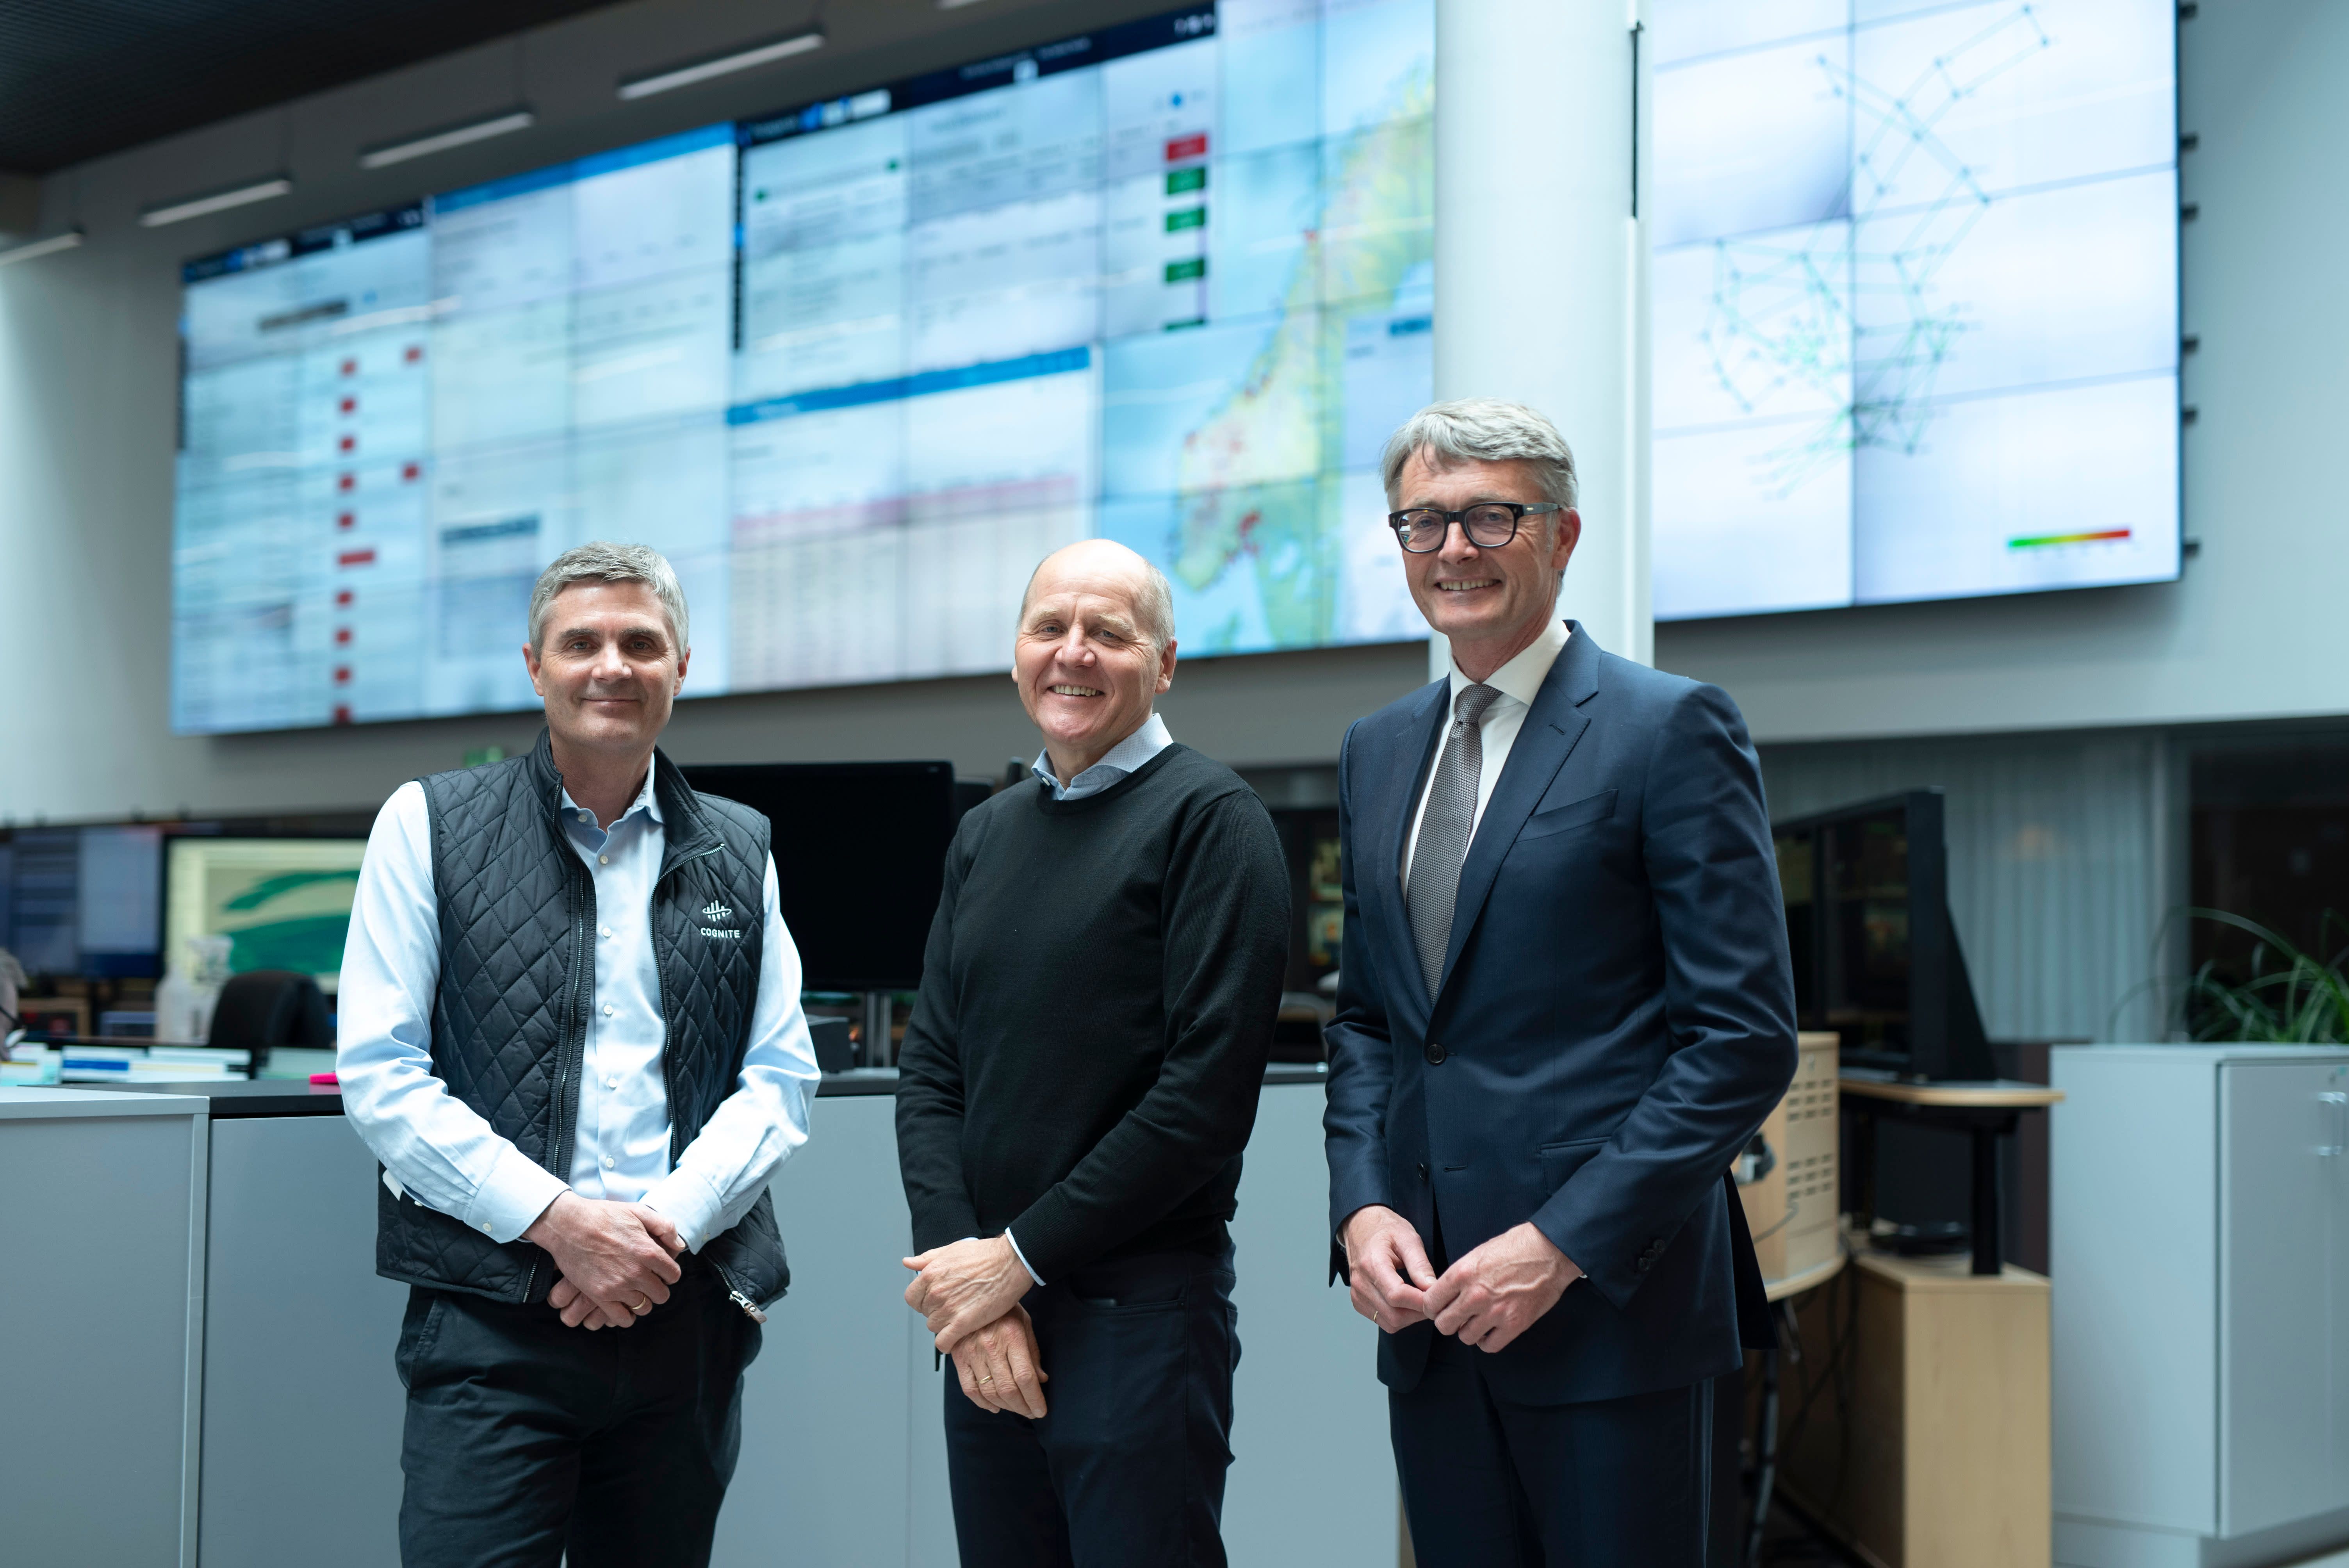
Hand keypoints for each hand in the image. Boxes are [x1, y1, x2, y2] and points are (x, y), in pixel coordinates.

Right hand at [524, 1192, 683, 1328]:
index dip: (669, 1272)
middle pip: (661, 1294)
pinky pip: (622, 1318)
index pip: (674, 1275)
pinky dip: (626, 1315)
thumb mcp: (639, 1211)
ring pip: (644, 1308)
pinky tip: (623, 1304)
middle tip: (648, 1280)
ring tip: (635, 1291)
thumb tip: (679, 1246)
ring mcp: (617, 1287)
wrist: (568, 1225)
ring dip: (642, 1300)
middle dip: (658, 1288)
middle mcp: (636, 1272)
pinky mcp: (599, 1296)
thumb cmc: (604, 1215)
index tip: (661, 1269)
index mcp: (648, 1252)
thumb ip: (665, 1227)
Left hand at [903, 1235, 1031, 1353]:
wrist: (1010, 1263)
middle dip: (936, 1310)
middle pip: (925, 1313)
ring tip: (959, 1317)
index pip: (912, 1298)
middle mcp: (936, 1292)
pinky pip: (943, 1342)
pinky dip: (946, 1344)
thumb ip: (926, 1258)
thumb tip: (908, 1262)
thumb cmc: (985, 1254)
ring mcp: (949, 1309)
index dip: (922, 1300)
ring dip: (944, 1325)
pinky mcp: (963, 1323)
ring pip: (933, 1327)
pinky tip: (954, 1339)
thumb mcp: (951, 1250)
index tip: (933, 1300)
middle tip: (953, 1305)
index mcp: (930, 1274)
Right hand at [950, 1305, 1048, 1418]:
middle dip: (1022, 1407)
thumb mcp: (1024, 1323)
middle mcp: (991, 1346)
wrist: (971, 1293)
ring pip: (989, 1392)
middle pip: (1008, 1389)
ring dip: (1006, 1407)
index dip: (1034, 1399)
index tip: (1041, 1410)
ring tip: (1016, 1408)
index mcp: (1011, 1336)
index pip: (1025, 1377)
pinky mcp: (958, 1357)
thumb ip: (1033, 1352)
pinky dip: (982, 1403)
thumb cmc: (1003, 1309)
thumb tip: (1041, 1379)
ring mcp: (972, 1352)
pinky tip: (994, 1406)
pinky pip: (969, 1389)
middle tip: (1030, 1412)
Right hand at [1341, 1205, 1437, 1332]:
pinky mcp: (1358, 1302)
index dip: (1421, 1301)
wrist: (1361, 1228)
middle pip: (1395, 1315)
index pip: (1397, 1295)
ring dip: (1411, 1317)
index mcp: (1372, 1264)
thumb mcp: (1408, 1238)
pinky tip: (1407, 1302)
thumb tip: (1432, 1288)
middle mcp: (1361, 1283)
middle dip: (1419, 1312)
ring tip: (1421, 1300)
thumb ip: (1420, 1264)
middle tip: (1432, 1300)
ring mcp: (1357, 1295)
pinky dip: (1399, 1317)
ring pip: (1390, 1323)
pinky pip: (1383, 1321)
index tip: (1436, 1295)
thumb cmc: (1386, 1230)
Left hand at [1423, 1221, 1581, 1352]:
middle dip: (1448, 1321)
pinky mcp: (1514, 1324)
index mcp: (1461, 1273)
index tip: (1439, 1307)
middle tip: (1458, 1316)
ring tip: (1478, 1321)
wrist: (1549, 1251)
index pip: (1431, 1303)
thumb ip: (1459, 1277)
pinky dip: (1487, 1341)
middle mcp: (1474, 1295)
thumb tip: (1445, 1295)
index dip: (1433, 1307)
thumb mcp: (1477, 1254)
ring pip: (1465, 1337)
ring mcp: (1495, 1312)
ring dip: (1469, 1331)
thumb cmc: (1514, 1247)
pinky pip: (1489, 1346)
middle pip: (1444, 1325)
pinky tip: (1491, 1330)